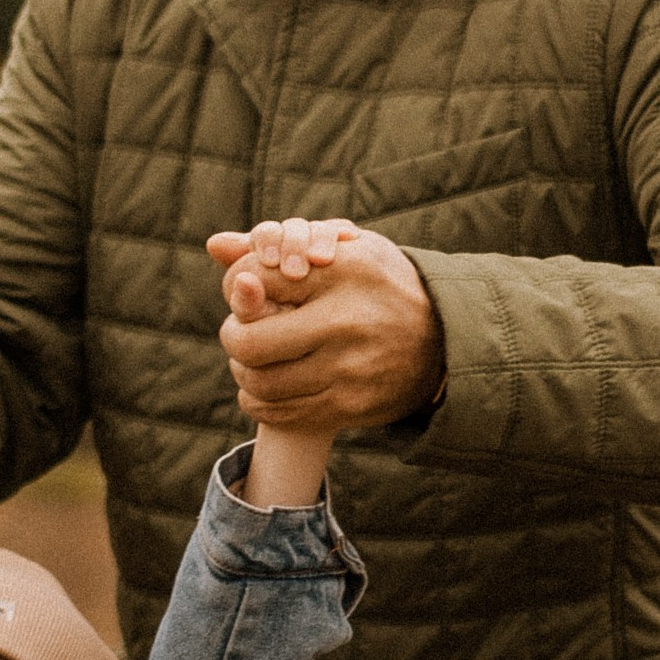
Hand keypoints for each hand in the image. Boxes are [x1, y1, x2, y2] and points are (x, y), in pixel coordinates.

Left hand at [207, 220, 443, 434]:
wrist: (446, 342)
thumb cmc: (381, 287)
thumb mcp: (345, 250)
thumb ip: (278, 246)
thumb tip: (213, 245)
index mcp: (346, 271)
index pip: (257, 276)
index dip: (238, 283)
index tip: (245, 287)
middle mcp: (348, 321)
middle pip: (250, 341)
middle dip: (232, 336)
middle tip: (238, 332)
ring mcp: (349, 370)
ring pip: (261, 383)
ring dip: (243, 373)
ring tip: (251, 360)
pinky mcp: (350, 407)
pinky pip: (281, 414)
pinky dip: (260, 403)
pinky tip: (265, 389)